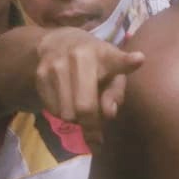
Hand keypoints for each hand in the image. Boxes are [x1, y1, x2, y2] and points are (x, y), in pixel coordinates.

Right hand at [34, 29, 145, 147]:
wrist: (57, 43)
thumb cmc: (96, 65)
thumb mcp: (112, 75)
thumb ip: (115, 95)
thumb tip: (108, 113)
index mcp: (104, 55)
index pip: (117, 60)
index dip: (127, 62)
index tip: (138, 59)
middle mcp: (79, 56)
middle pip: (85, 107)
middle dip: (91, 126)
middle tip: (96, 135)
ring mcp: (56, 64)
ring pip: (67, 114)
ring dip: (76, 119)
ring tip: (79, 106)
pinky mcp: (40, 74)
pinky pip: (53, 110)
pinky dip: (61, 112)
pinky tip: (65, 99)